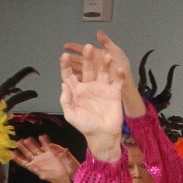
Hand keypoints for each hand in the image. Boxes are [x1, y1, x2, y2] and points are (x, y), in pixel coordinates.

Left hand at [12, 135, 77, 182]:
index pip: (23, 161)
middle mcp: (37, 160)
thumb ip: (37, 170)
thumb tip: (31, 166)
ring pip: (35, 148)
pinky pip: (46, 146)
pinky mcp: (50, 154)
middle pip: (27, 153)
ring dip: (31, 144)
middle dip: (22, 148)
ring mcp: (43, 156)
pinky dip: (44, 142)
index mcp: (33, 166)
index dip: (17, 158)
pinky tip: (41, 136)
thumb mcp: (43, 175)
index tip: (12, 153)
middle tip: (18, 142)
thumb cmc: (51, 178)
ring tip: (26, 139)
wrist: (61, 176)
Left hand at [58, 44, 125, 161]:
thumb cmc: (85, 125)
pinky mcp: (114, 92)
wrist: (103, 134)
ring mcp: (102, 88)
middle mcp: (89, 86)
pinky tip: (119, 69)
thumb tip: (64, 84)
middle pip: (87, 68)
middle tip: (88, 47)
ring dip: (105, 63)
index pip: (70, 74)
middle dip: (87, 58)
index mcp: (77, 90)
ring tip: (107, 56)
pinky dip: (119, 75)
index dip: (66, 65)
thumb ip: (66, 100)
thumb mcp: (71, 115)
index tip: (65, 56)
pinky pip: (117, 81)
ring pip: (103, 71)